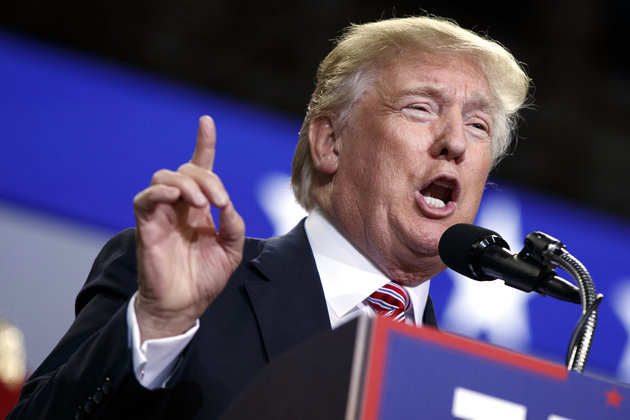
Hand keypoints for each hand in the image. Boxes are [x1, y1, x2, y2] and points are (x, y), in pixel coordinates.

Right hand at [132, 116, 244, 341]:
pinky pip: (144, 197)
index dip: (203, 144)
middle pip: (187, 169)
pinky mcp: (146, 225)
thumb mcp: (231, 251)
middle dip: (207, 177)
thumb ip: (233, 226)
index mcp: (200, 208)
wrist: (184, 305)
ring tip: (202, 204)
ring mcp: (162, 213)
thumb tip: (227, 205)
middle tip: (219, 201)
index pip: (200, 168)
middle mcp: (180, 205)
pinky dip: (159, 190)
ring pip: (165, 176)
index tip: (206, 122)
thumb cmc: (206, 278)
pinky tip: (174, 197)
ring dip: (187, 183)